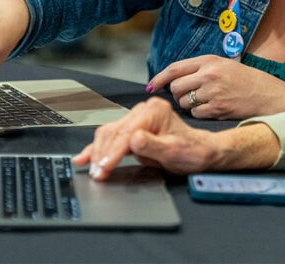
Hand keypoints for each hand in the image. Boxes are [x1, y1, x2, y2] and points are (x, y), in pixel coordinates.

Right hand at [73, 98, 219, 180]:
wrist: (199, 151)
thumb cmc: (191, 151)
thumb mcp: (175, 151)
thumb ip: (153, 145)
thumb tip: (133, 140)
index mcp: (154, 112)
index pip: (126, 133)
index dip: (113, 153)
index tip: (104, 168)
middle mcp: (143, 111)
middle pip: (114, 132)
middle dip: (102, 154)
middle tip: (96, 173)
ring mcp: (136, 119)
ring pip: (108, 134)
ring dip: (97, 152)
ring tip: (91, 169)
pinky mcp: (131, 128)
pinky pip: (110, 138)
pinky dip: (97, 149)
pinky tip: (84, 157)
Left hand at [147, 55, 284, 119]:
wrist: (269, 95)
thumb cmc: (247, 80)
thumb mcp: (224, 65)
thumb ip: (200, 69)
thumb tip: (173, 79)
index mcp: (209, 61)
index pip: (174, 68)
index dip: (159, 78)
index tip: (151, 86)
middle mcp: (209, 75)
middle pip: (175, 87)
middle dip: (177, 94)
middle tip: (188, 96)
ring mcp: (213, 92)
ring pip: (184, 103)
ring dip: (189, 105)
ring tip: (205, 101)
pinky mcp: (217, 109)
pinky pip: (196, 114)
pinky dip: (200, 114)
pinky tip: (213, 109)